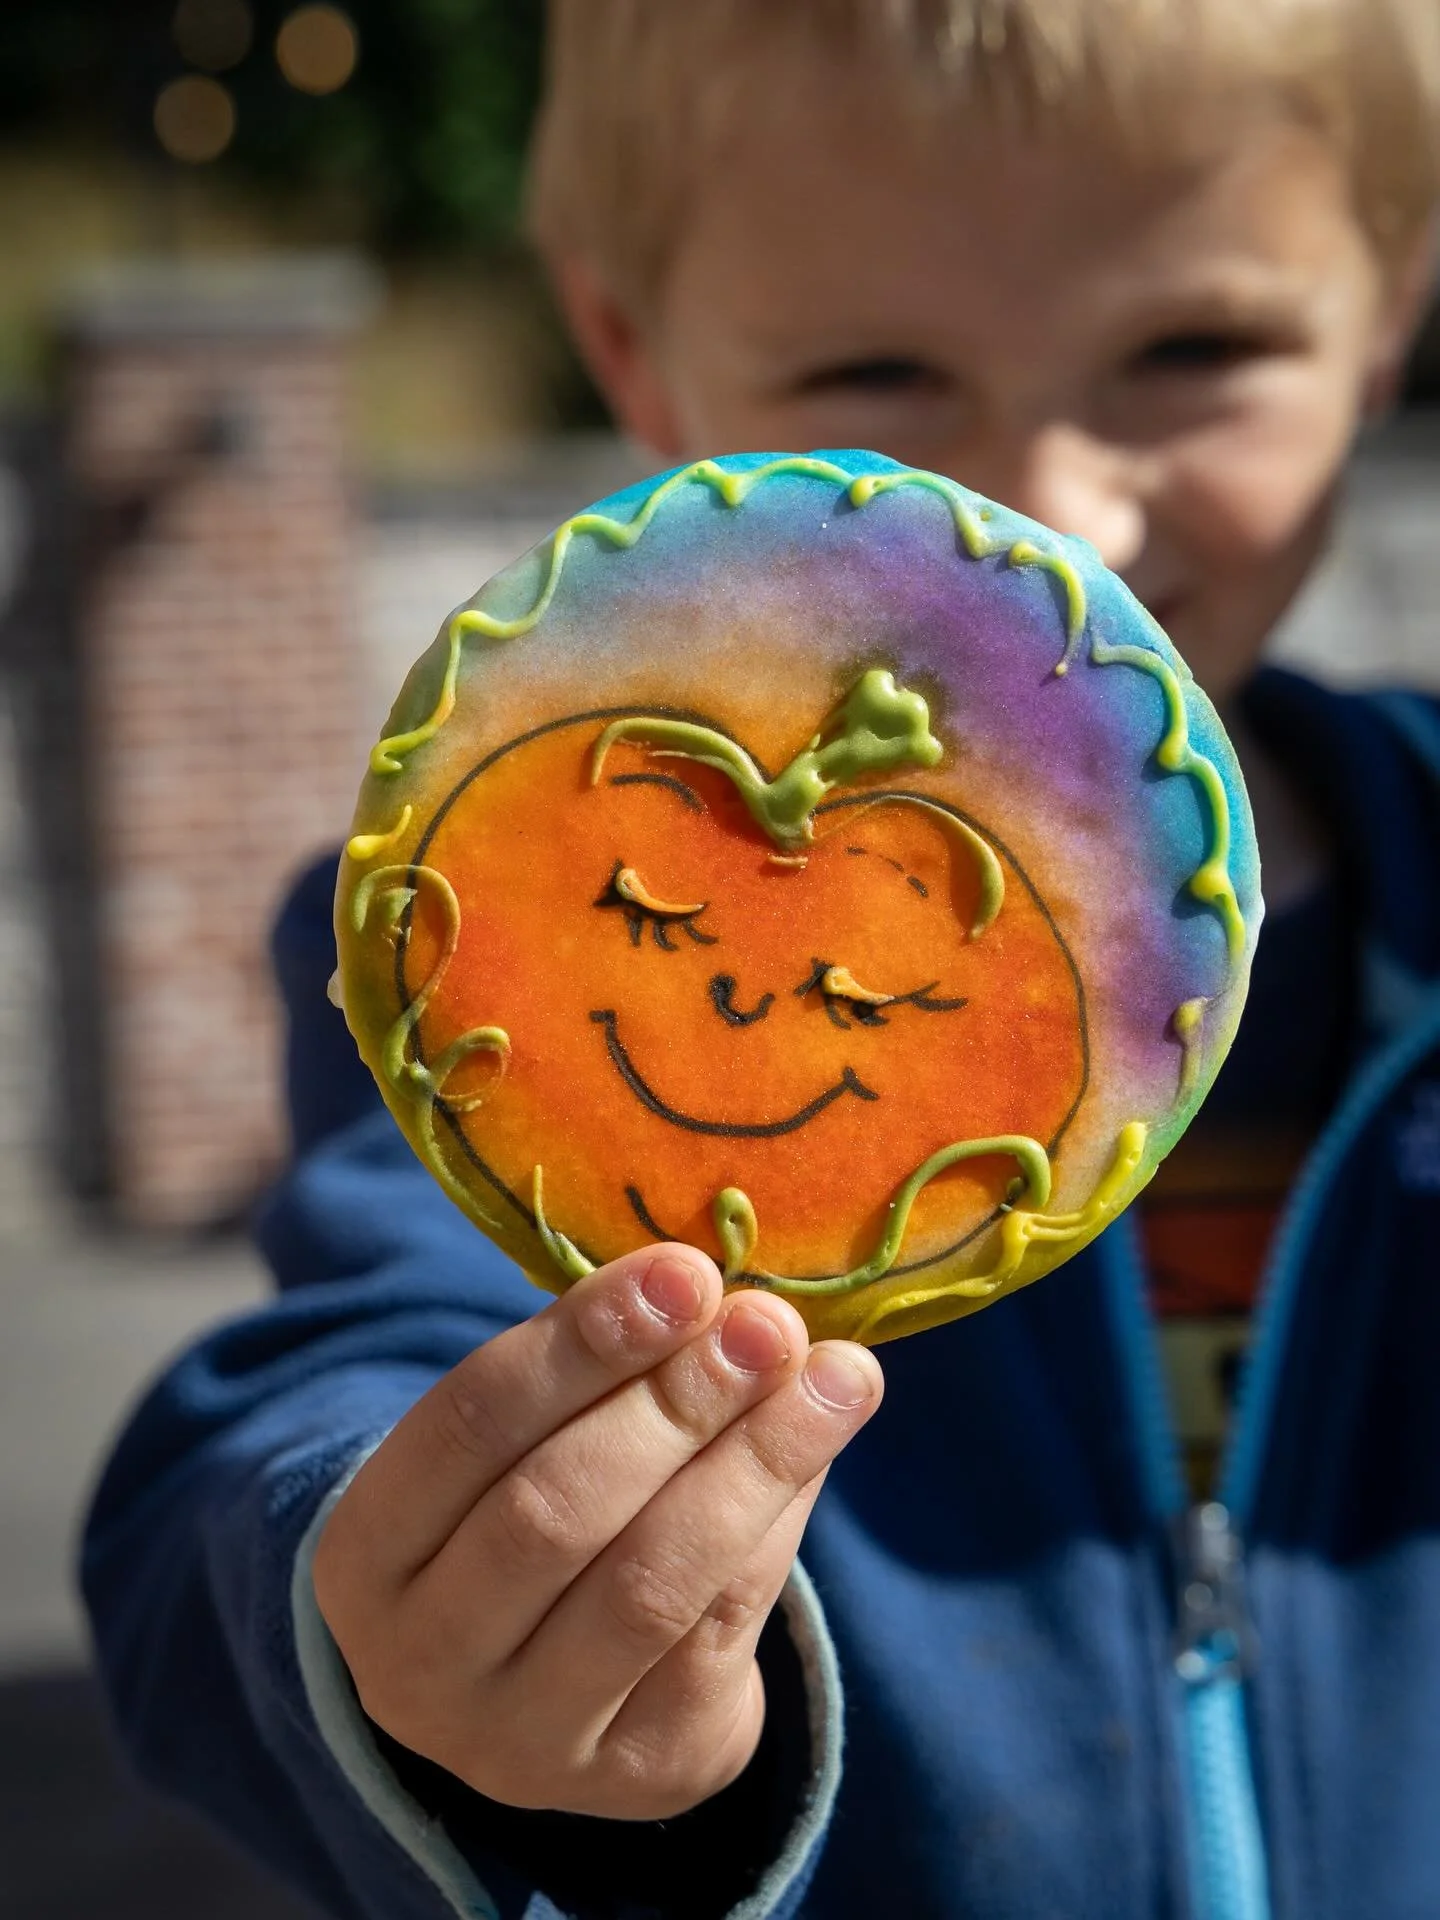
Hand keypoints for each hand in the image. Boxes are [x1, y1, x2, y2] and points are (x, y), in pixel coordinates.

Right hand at [311, 1245, 882, 1820]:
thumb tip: (733, 1303)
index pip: (470, 1425)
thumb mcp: (520, 1445)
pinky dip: (777, 1529)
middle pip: (556, 1513)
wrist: (540, 1691)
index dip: (583, 1343)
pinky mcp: (635, 1772)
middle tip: (766, 1324)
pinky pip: (719, 1636)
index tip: (685, 1272)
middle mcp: (421, 1663)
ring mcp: (523, 1738)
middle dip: (676, 1404)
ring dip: (754, 1464)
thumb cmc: (525, 1512)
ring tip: (833, 1378)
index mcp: (366, 1555)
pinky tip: (819, 1449)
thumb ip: (606, 1372)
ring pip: (649, 1586)